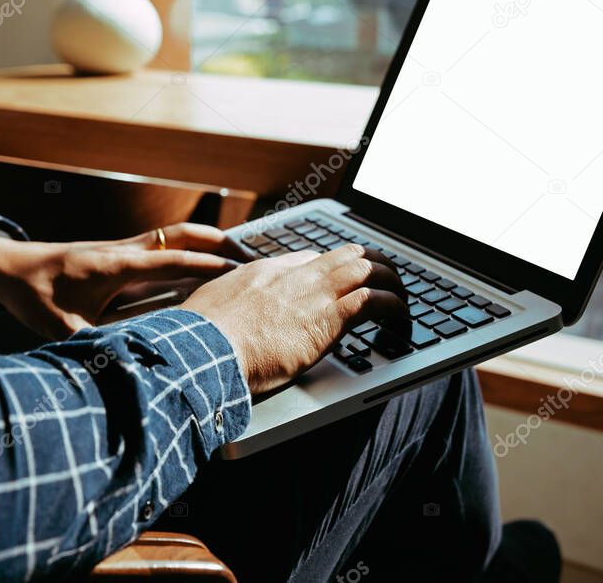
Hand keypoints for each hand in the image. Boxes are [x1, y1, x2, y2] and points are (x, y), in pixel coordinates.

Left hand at [0, 223, 251, 338]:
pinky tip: (196, 261)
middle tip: (248, 253)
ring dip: (204, 240)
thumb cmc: (30, 294)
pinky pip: (160, 243)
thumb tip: (122, 366)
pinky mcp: (116, 251)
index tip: (237, 271)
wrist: (4, 265)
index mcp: (115, 267)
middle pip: (180, 235)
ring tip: (234, 254)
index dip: (205, 267)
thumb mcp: (59, 328)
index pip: (171, 261)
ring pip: (173, 235)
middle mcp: (123, 250)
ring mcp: (121, 247)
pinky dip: (185, 247)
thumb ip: (93, 345)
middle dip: (217, 241)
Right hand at [180, 244, 407, 394]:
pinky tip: (401, 316)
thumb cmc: (200, 336)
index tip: (339, 277)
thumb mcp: (210, 308)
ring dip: (390, 279)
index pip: (308, 259)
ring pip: (367, 268)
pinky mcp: (329, 318)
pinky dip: (394, 305)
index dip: (330, 266)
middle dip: (369, 262)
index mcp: (264, 272)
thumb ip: (225, 306)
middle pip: (343, 255)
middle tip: (383, 276)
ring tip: (402, 294)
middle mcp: (293, 275)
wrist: (205, 346)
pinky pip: (374, 300)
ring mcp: (313, 293)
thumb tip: (221, 315)